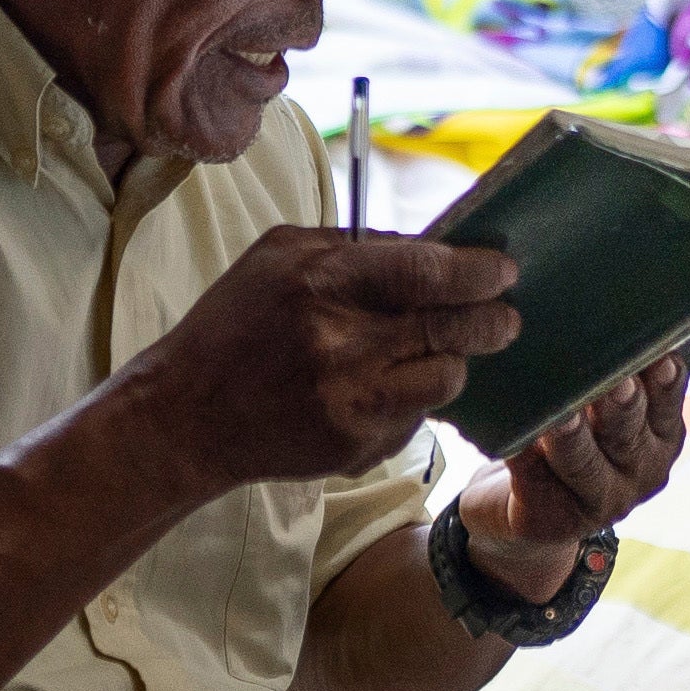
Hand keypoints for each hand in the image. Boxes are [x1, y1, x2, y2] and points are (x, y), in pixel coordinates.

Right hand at [115, 227, 527, 500]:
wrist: (185, 417)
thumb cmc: (234, 325)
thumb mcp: (278, 256)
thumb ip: (354, 246)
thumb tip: (434, 247)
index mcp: (320, 281)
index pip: (428, 270)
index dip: (478, 271)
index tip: (502, 271)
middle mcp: (339, 342)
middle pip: (453, 326)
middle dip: (492, 320)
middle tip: (504, 317)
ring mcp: (349, 400)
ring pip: (446, 377)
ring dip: (451, 362)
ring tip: (432, 352)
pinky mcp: (353, 445)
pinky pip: (415, 417)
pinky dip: (410, 400)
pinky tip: (380, 390)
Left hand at [458, 355, 689, 598]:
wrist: (516, 509)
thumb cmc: (568, 438)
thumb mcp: (601, 409)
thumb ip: (611, 373)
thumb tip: (599, 315)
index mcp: (660, 436)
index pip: (668, 401)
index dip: (664, 381)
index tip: (658, 356)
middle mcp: (639, 471)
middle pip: (628, 433)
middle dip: (621, 406)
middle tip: (615, 382)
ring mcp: (598, 502)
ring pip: (583, 463)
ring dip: (571, 437)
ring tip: (560, 416)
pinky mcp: (549, 520)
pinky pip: (532, 481)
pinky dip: (520, 456)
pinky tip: (509, 440)